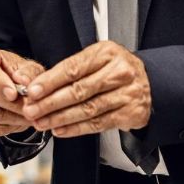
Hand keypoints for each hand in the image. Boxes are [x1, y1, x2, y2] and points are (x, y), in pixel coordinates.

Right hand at [0, 47, 46, 138]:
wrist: (9, 87)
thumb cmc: (18, 74)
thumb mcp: (29, 67)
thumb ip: (29, 72)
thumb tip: (24, 81)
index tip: (13, 94)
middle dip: (15, 105)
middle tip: (34, 110)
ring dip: (16, 119)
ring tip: (32, 117)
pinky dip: (9, 128)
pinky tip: (19, 122)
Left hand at [22, 40, 151, 136]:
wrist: (151, 83)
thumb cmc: (116, 70)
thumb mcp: (96, 59)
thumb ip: (69, 70)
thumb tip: (36, 85)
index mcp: (106, 53)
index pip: (73, 68)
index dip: (50, 81)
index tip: (33, 90)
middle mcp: (119, 72)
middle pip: (79, 90)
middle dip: (50, 102)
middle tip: (32, 110)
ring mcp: (127, 93)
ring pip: (87, 109)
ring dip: (60, 118)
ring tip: (42, 122)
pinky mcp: (131, 113)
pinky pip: (98, 123)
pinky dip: (76, 128)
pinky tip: (61, 129)